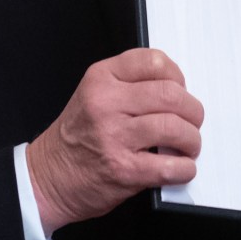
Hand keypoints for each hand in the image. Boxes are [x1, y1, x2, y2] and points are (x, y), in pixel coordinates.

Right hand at [27, 49, 203, 234]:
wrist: (48, 177)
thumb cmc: (76, 137)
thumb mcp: (93, 95)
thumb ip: (130, 86)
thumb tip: (177, 92)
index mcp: (101, 79)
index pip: (153, 62)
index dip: (177, 76)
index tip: (181, 90)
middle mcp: (106, 103)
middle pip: (171, 95)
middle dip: (192, 111)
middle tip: (192, 122)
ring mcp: (114, 136)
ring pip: (174, 127)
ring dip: (191, 140)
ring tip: (188, 146)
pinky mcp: (124, 169)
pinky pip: (170, 165)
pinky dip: (184, 168)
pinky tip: (181, 168)